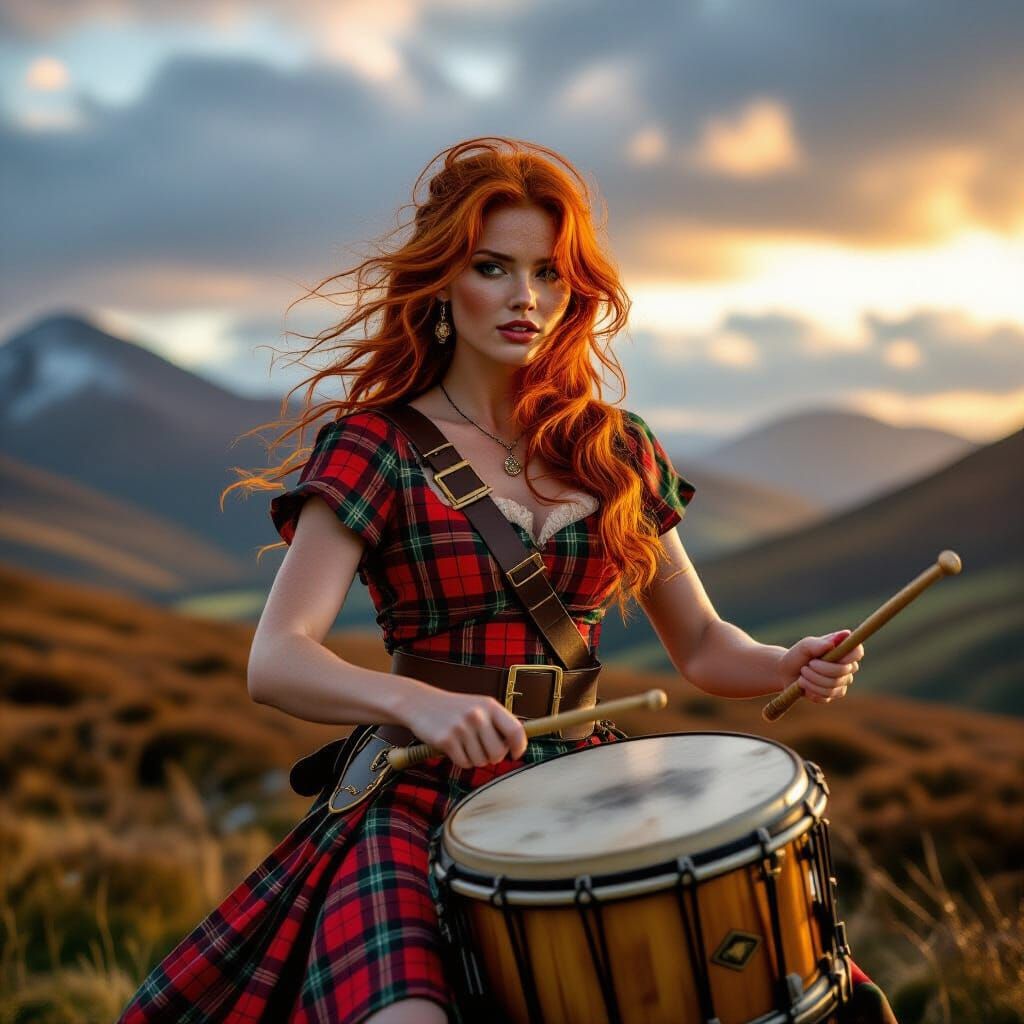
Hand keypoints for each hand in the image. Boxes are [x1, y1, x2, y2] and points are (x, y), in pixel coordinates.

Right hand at [399, 686, 528, 768]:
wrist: (419, 703)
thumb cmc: (454, 708)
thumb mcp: (479, 706)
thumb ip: (497, 722)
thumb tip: (518, 745)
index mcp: (489, 705)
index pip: (515, 730)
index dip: (519, 746)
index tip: (515, 754)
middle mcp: (477, 715)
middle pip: (498, 753)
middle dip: (492, 757)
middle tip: (482, 750)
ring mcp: (461, 728)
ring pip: (481, 761)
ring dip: (475, 759)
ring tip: (464, 745)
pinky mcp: (446, 740)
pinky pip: (464, 763)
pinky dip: (461, 760)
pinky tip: (453, 747)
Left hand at [776, 629, 863, 704]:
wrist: (786, 672)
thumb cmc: (797, 655)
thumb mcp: (804, 646)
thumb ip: (819, 643)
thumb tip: (837, 639)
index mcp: (843, 650)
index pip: (857, 652)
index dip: (847, 656)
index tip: (830, 655)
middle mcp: (847, 667)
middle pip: (843, 671)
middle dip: (820, 669)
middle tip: (807, 665)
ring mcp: (842, 682)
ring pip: (833, 686)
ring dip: (812, 679)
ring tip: (803, 673)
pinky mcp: (833, 695)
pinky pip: (826, 696)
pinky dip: (811, 689)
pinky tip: (804, 684)